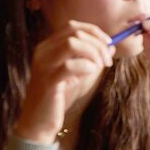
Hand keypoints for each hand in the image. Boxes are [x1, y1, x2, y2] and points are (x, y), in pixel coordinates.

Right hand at [13, 21, 114, 143]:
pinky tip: (91, 72)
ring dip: (93, 53)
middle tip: (107, 61)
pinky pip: (69, 65)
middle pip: (74, 33)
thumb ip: (91, 59)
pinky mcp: (47, 81)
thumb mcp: (78, 74)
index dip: (94, 32)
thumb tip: (110, 47)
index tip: (108, 45)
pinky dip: (86, 66)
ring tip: (99, 67)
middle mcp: (43, 52)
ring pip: (71, 44)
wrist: (39, 122)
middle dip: (97, 44)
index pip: (72, 27)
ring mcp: (43, 65)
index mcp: (48, 47)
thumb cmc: (59, 97)